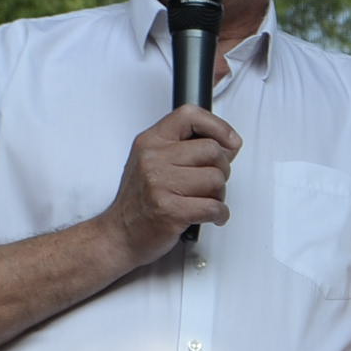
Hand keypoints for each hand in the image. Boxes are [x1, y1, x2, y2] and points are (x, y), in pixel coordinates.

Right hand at [105, 105, 240, 261]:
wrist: (120, 234)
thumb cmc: (141, 200)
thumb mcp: (155, 163)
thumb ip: (188, 149)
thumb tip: (229, 145)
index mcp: (151, 142)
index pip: (189, 115)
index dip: (218, 126)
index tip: (230, 142)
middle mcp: (153, 159)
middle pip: (212, 151)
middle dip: (222, 169)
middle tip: (212, 183)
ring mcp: (159, 184)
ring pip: (216, 179)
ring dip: (219, 194)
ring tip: (205, 201)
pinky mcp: (170, 210)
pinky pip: (213, 207)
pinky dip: (220, 214)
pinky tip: (211, 216)